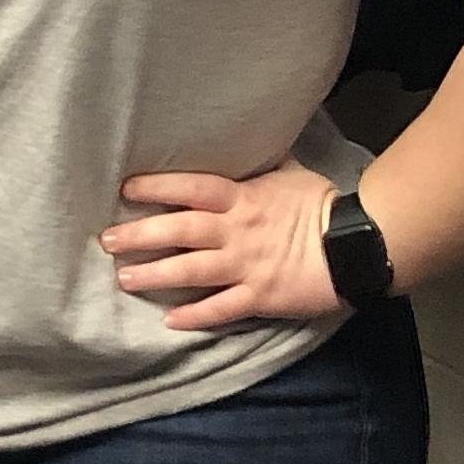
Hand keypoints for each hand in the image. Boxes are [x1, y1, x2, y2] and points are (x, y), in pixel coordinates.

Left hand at [101, 164, 342, 330]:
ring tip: (125, 279)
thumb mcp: (289, 173)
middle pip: (180, 230)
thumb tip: (243, 142)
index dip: (157, 187)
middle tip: (107, 241)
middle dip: (141, 235)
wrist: (357, 245)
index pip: (191, 188)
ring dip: (156, 275)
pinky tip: (170, 321)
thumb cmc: (321, 205)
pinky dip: (196, 316)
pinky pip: (222, 309)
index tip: (125, 189)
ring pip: (192, 271)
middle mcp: (237, 231)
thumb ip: (259, 164)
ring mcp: (247, 266)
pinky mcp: (260, 297)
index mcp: (243, 198)